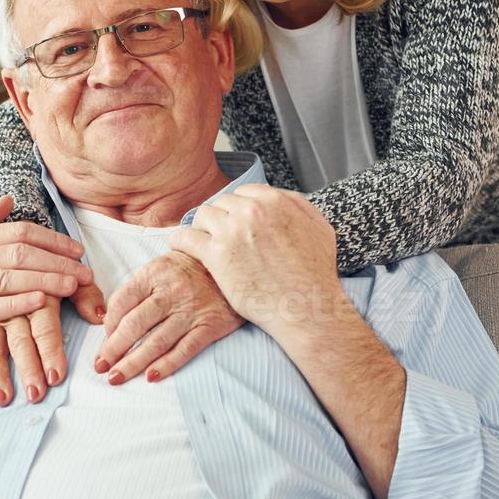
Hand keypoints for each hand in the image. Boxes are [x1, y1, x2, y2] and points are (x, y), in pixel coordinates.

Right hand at [0, 196, 91, 340]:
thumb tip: (8, 200)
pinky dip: (15, 306)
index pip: (17, 233)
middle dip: (57, 262)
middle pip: (19, 254)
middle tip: (87, 272)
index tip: (77, 249)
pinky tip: (38, 305)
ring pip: (9, 279)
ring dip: (45, 281)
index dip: (51, 240)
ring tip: (73, 286)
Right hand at [0, 282, 105, 403]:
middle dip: (28, 368)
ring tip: (4, 398)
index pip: (45, 327)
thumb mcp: (65, 275)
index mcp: (37, 294)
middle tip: (36, 392)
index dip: (51, 351)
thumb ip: (86, 294)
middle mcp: (12, 305)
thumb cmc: (40, 266)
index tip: (56, 375)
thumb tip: (99, 316)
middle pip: (20, 340)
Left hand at [94, 250, 243, 385]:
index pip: (122, 301)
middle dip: (113, 348)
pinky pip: (184, 349)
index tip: (103, 340)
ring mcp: (191, 310)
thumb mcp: (161, 267)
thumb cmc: (190, 267)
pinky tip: (150, 377)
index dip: (108, 324)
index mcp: (154, 273)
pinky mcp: (209, 326)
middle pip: (135, 324)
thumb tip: (110, 320)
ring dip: (133, 363)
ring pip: (156, 341)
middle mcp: (171, 292)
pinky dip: (166, 365)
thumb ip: (137, 289)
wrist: (233, 265)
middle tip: (99, 366)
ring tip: (116, 377)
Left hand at [168, 185, 343, 340]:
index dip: (239, 207)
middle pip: (222, 203)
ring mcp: (231, 232)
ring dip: (201, 226)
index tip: (234, 219)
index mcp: (274, 201)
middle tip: (218, 232)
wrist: (305, 305)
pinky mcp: (216, 256)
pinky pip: (186, 238)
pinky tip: (178, 244)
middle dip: (220, 216)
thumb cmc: (315, 273)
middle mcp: (251, 211)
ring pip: (203, 215)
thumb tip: (282, 197)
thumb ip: (299, 206)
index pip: (244, 192)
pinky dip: (180, 239)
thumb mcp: (319, 228)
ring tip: (200, 239)